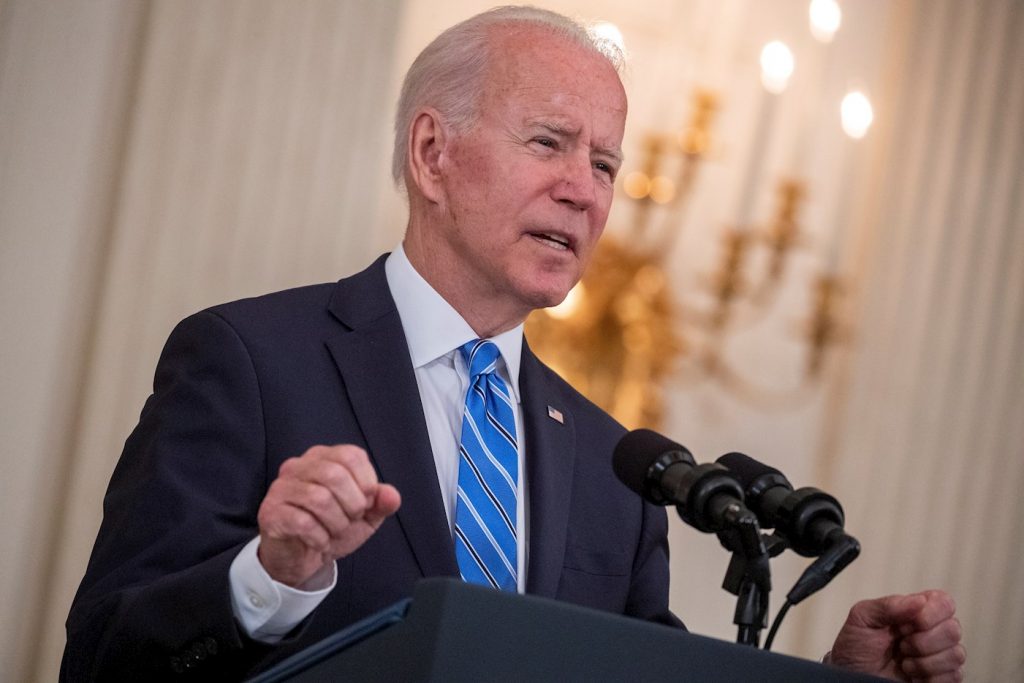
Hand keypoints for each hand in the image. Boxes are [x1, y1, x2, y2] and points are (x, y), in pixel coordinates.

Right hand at [256, 444, 400, 587]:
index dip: (366, 483)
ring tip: (334, 531)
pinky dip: (320, 537)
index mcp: (324, 458)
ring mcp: (281, 488)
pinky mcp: (270, 513)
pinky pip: (302, 522)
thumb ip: (380, 503)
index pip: (351, 456)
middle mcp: (298, 466)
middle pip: (334, 475)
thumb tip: (391, 496)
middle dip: (352, 505)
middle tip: (350, 520)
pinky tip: (319, 541)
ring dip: (336, 523)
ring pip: (318, 498)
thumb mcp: (364, 516)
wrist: (302, 558)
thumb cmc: (331, 527)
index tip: (364, 503)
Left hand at [827, 590, 964, 680]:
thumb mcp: (862, 618)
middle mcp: (932, 631)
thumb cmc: (855, 647)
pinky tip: (912, 676)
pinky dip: (929, 677)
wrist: (852, 677)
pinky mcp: (943, 678)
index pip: (944, 602)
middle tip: (900, 646)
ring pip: (956, 654)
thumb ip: (888, 605)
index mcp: (916, 611)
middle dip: (922, 641)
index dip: (929, 614)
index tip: (903, 625)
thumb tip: (920, 600)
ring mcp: (940, 656)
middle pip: (953, 629)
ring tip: (904, 663)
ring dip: (924, 662)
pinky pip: (954, 676)